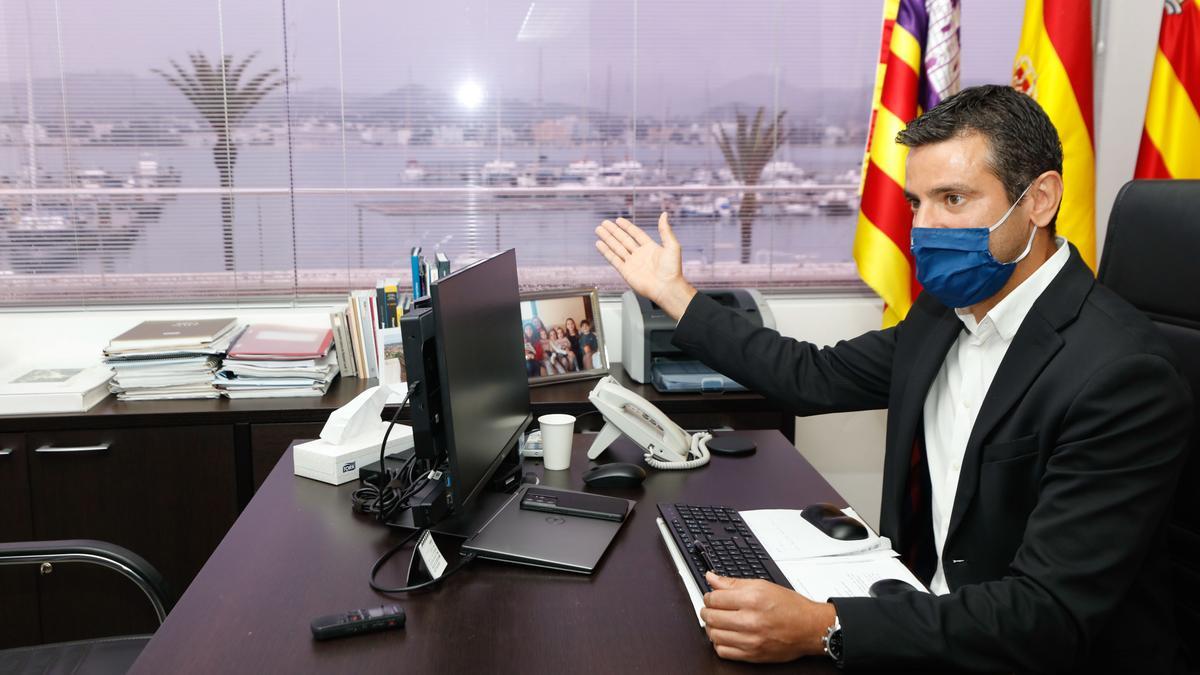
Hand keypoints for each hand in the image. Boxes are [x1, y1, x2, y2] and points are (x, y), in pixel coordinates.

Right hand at [594, 212, 695, 319]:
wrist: (667, 288)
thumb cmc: (672, 269)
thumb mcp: (672, 246)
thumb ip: (665, 230)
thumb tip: (664, 214)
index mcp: (650, 247)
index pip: (636, 234)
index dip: (627, 227)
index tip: (618, 220)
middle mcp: (640, 254)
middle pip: (623, 239)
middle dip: (613, 231)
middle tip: (604, 223)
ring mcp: (632, 263)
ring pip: (616, 247)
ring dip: (607, 238)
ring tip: (598, 230)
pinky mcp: (626, 271)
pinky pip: (613, 259)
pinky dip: (606, 252)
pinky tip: (599, 244)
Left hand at [700, 572, 835, 662]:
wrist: (810, 628)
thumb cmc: (790, 607)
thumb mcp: (763, 586)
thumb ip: (733, 583)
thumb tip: (711, 578)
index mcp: (752, 600)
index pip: (714, 598)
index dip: (708, 596)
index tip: (711, 597)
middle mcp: (750, 620)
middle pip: (711, 617)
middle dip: (706, 611)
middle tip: (710, 609)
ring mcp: (750, 640)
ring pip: (714, 635)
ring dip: (711, 627)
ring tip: (718, 622)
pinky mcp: (752, 655)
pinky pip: (723, 651)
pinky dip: (719, 644)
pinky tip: (726, 636)